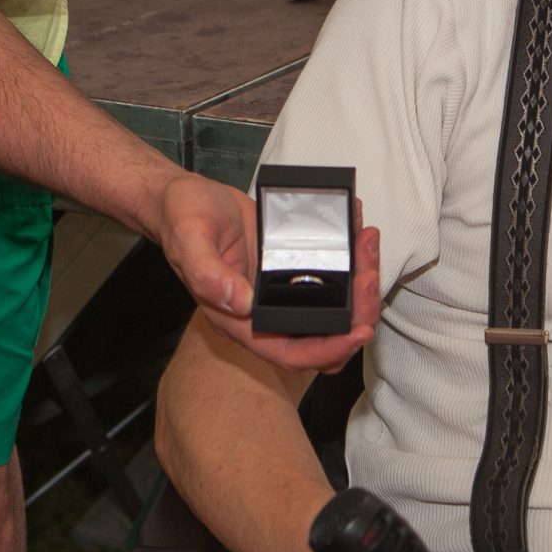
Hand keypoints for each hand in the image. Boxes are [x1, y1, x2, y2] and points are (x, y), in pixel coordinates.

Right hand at [151, 174, 380, 371]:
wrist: (183, 199)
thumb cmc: (182, 221)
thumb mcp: (190, 240)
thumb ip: (208, 274)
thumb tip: (241, 303)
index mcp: (240, 320)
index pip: (290, 352)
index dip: (327, 350)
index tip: (357, 332)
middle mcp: (264, 312)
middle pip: (322, 333)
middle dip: (355, 313)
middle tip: (369, 275)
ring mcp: (280, 291)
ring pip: (332, 305)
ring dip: (358, 283)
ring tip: (368, 243)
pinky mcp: (290, 267)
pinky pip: (328, 271)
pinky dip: (349, 257)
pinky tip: (356, 229)